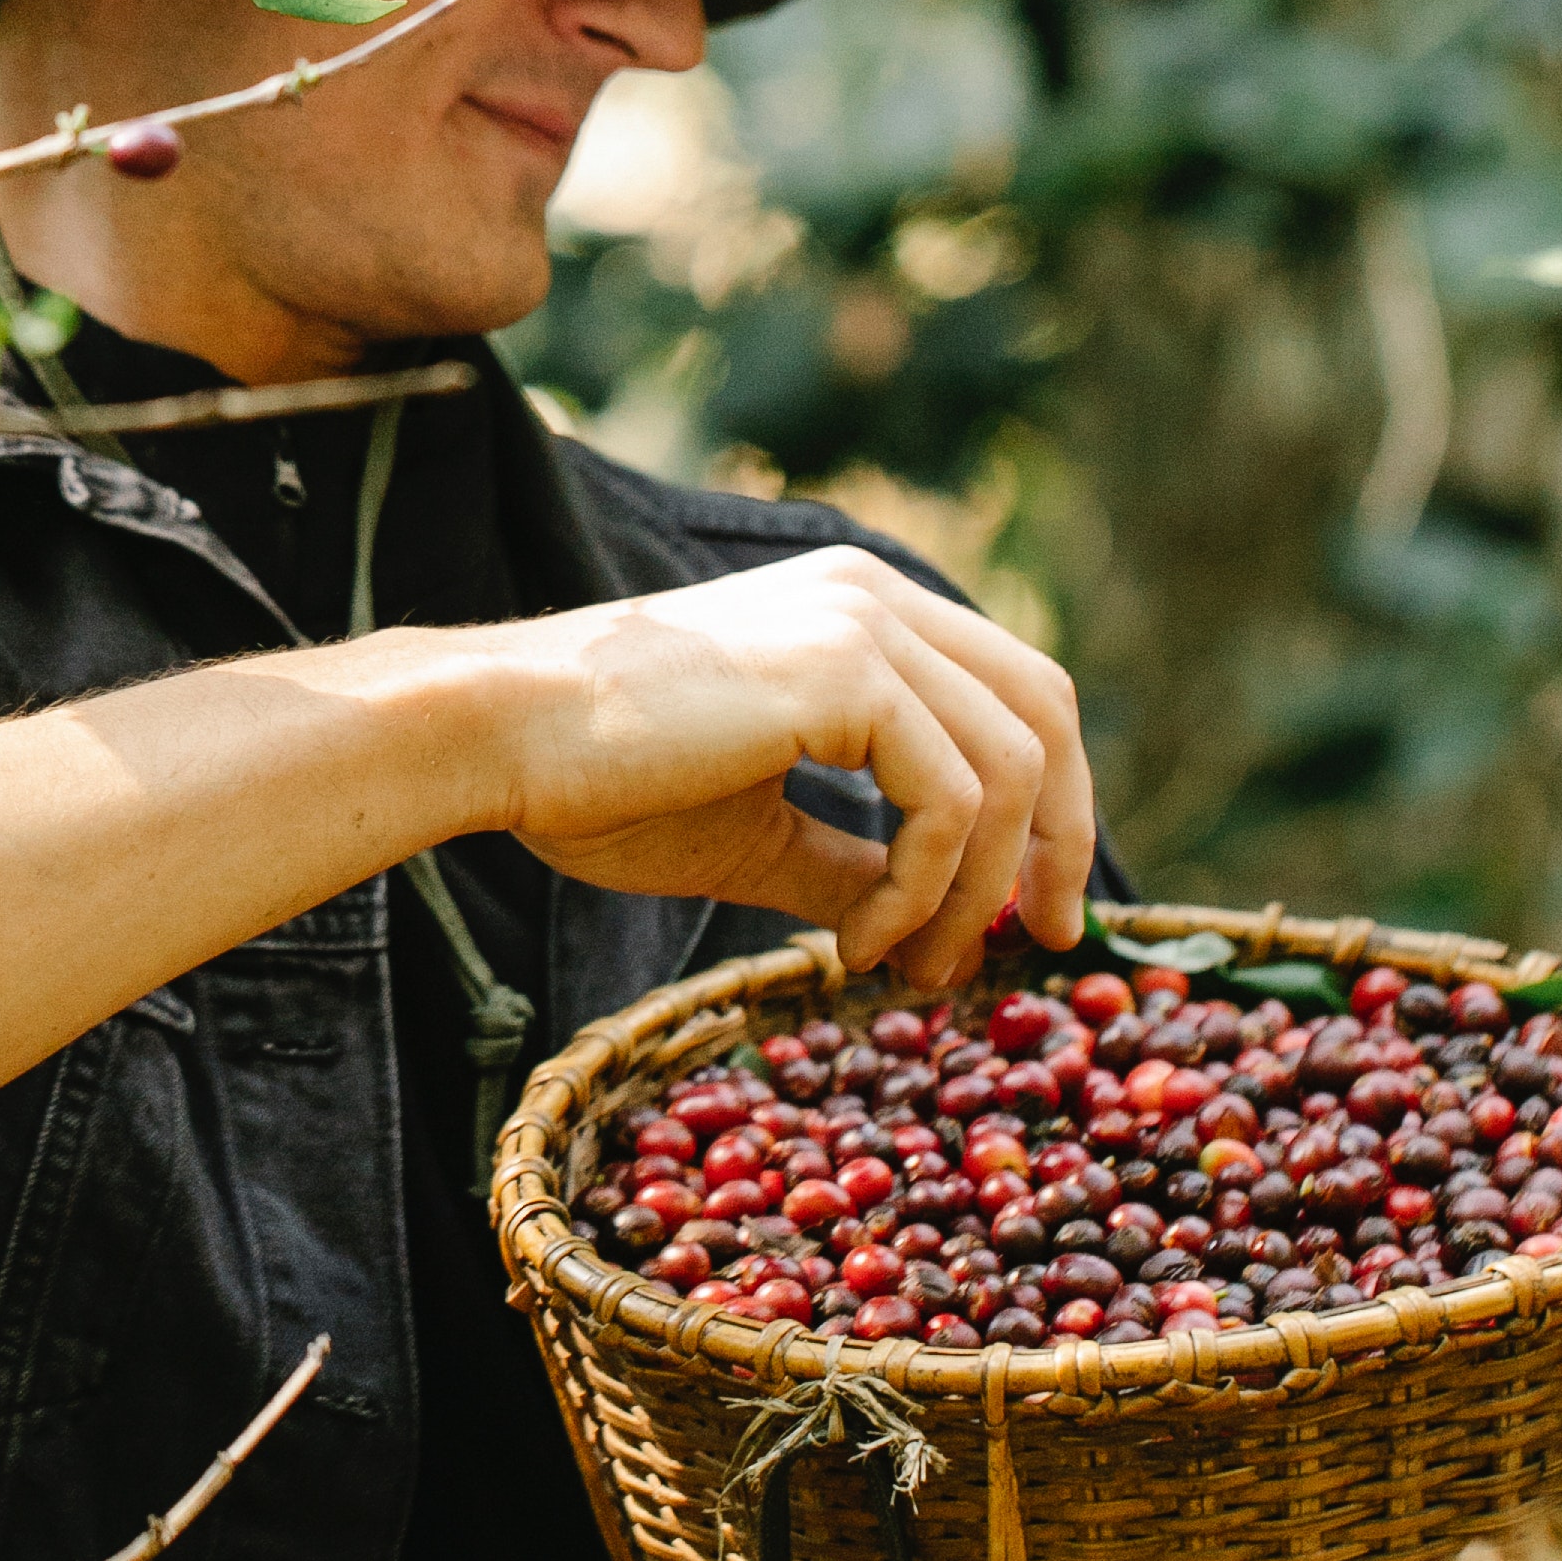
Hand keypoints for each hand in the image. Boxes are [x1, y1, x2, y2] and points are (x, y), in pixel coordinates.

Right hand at [466, 547, 1093, 995]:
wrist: (500, 739)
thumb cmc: (601, 783)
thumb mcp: (760, 830)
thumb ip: (853, 857)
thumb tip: (936, 922)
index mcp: (859, 609)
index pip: (1014, 691)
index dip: (1050, 803)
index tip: (1036, 910)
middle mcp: (876, 595)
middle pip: (1045, 712)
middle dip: (1061, 840)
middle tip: (1049, 942)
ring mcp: (866, 621)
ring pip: (1010, 772)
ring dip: (971, 895)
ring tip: (903, 966)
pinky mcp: (846, 671)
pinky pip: (951, 803)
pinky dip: (921, 892)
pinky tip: (855, 941)